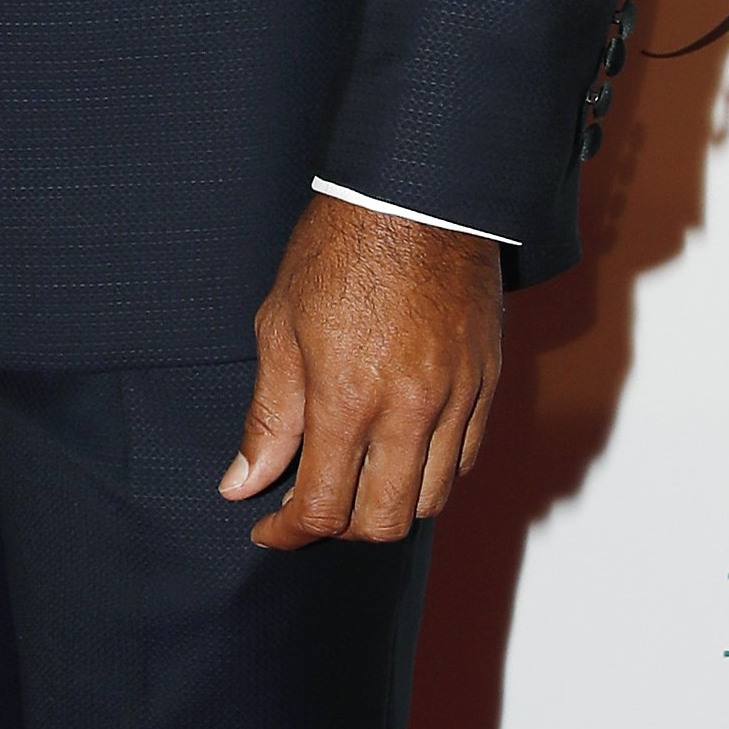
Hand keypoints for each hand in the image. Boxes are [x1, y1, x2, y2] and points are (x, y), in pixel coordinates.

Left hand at [222, 202, 501, 549]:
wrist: (414, 195)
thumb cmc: (338, 251)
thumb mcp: (280, 327)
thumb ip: (268, 417)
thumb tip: (242, 483)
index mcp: (346, 399)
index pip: (322, 509)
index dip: (288, 534)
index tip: (267, 529)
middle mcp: (408, 410)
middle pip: (384, 522)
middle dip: (340, 530)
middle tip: (311, 508)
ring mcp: (455, 399)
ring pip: (432, 500)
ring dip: (390, 508)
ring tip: (357, 483)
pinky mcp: (486, 382)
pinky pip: (466, 458)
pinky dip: (432, 474)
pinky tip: (401, 453)